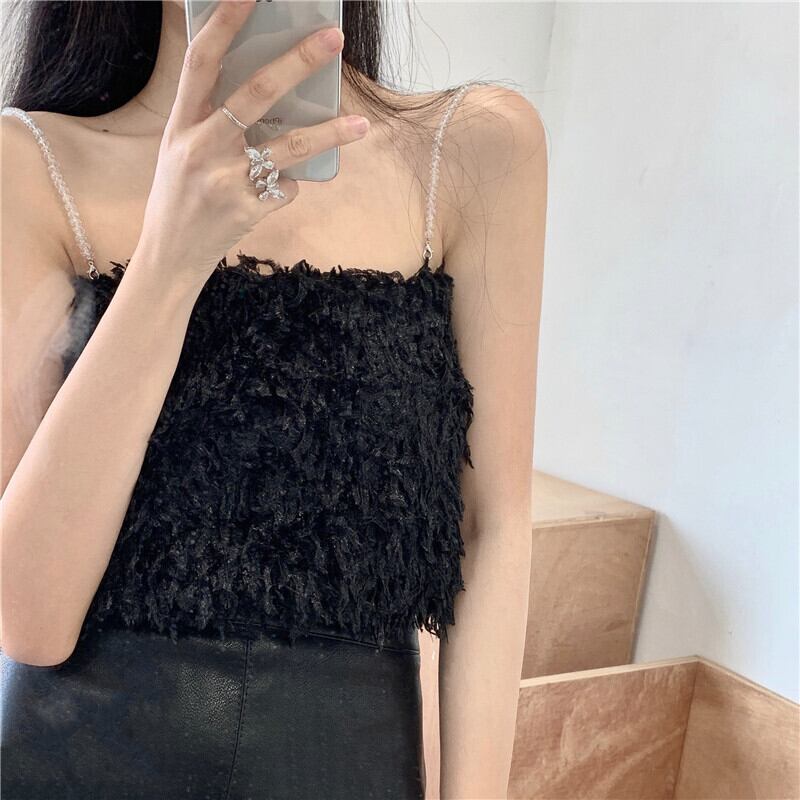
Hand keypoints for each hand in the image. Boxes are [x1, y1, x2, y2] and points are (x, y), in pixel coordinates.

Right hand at [135, 0, 368, 284]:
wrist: (170, 256)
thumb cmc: (178, 199)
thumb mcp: (179, 152)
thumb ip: (210, 122)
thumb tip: (267, 94)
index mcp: (181, 125)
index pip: (201, 61)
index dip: (225, 23)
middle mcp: (201, 147)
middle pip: (255, 92)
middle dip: (297, 62)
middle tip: (332, 39)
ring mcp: (226, 180)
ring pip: (288, 147)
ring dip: (329, 134)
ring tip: (360, 125)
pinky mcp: (248, 210)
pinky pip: (286, 188)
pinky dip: (292, 186)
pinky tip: (285, 189)